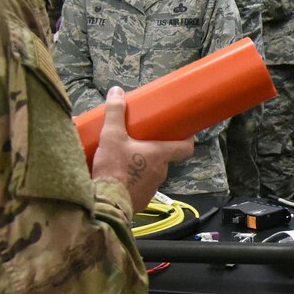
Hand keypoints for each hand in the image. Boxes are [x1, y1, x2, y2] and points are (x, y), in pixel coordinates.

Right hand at [90, 87, 193, 211]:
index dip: (187, 140)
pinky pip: (142, 187)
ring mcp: (153, 188)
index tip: (184, 133)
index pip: (185, 147)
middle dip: (153, 150)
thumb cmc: (114, 168)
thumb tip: (117, 91)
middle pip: (164, 158)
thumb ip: (115, 112)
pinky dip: (135, 182)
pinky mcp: (143, 200)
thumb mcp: (111, 136)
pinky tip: (121, 178)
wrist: (106, 202)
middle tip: (138, 142)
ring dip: (143, 167)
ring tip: (125, 160)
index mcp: (160, 154)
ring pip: (152, 173)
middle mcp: (162, 171)